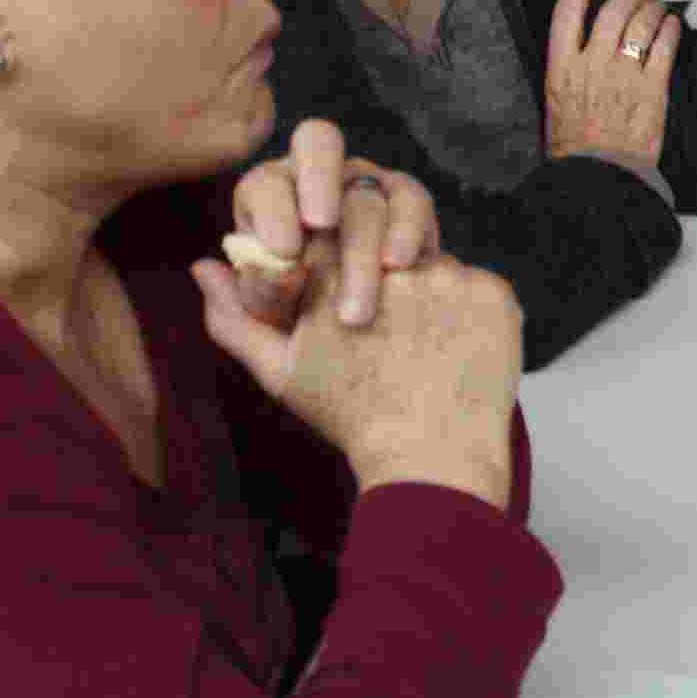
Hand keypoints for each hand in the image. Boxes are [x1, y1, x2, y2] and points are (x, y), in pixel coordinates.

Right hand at [194, 249, 521, 507]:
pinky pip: (478, 286)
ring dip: (428, 295)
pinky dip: (467, 313)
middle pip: (386, 246)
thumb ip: (234, 316)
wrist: (431, 460)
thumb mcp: (281, 372)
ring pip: (434, 266)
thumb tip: (201, 266)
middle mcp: (392, 264)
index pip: (334, 237)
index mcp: (336, 274)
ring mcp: (451, 276)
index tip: (349, 302)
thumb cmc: (350, 416)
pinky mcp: (496, 292)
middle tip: (391, 332)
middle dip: (386, 282)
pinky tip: (456, 351)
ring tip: (424, 347)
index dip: (342, 269)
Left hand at [226, 119, 441, 326]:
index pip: (266, 185)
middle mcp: (318, 180)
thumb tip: (205, 269)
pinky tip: (398, 265)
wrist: (378, 361)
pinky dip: (407, 231)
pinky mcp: (411, 206)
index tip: (283, 251)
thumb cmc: (312, 344)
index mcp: (270, 201)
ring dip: (364, 243)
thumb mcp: (267, 341)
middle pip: (318, 142)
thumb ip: (235, 314)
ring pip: (367, 190)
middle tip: (321, 223)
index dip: (273, 209)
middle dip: (318, 178)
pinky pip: (413, 202)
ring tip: (365, 289)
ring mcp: (368, 187)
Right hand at [543, 0, 676, 163]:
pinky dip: (670, 31)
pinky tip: (672, 26)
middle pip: (613, 10)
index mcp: (561, 68)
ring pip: (642, 24)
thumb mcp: (557, 104)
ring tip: (658, 6)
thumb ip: (571, 73)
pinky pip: (664, 48)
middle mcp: (593, 64)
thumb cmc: (576, 147)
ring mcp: (625, 74)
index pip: (566, 12)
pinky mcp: (653, 88)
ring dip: (653, 8)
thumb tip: (587, 50)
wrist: (600, 176)